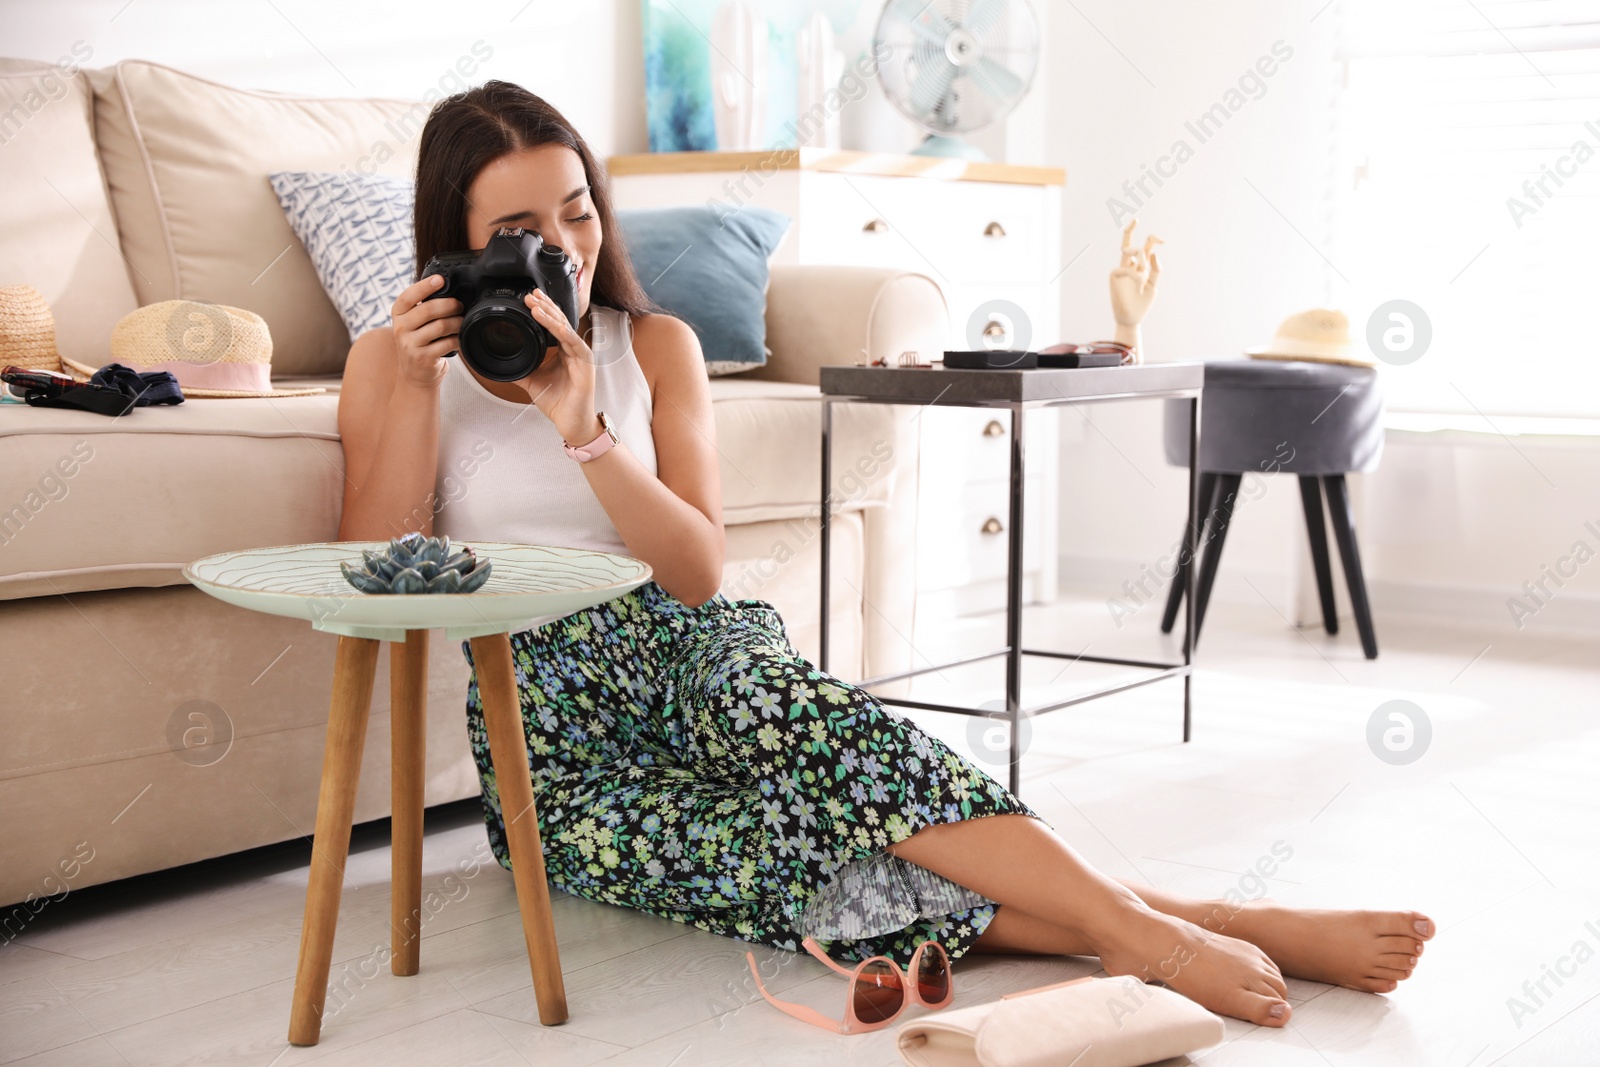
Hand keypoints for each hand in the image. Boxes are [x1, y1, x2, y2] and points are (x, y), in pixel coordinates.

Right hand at [390, 274, 459, 388]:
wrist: (415, 375)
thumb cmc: (419, 343)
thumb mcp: (413, 323)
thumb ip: (423, 307)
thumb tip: (448, 289)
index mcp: (398, 314)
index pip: (408, 296)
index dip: (424, 286)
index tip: (440, 279)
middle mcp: (400, 328)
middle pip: (428, 310)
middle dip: (449, 305)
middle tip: (459, 305)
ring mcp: (410, 344)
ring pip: (440, 326)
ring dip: (457, 322)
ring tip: (461, 322)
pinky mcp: (422, 358)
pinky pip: (446, 343)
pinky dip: (457, 339)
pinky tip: (459, 338)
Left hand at [517, 288, 599, 443]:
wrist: (571, 423)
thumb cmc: (558, 403)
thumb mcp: (532, 381)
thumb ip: (521, 368)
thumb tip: (500, 361)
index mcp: (563, 351)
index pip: (553, 324)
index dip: (542, 310)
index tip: (528, 299)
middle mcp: (573, 350)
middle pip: (560, 321)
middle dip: (545, 306)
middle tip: (530, 294)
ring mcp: (581, 355)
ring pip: (565, 329)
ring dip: (550, 315)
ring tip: (536, 305)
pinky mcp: (586, 364)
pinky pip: (573, 344)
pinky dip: (562, 332)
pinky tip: (553, 323)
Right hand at [1110, 218, 1162, 328]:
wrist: (1132, 319)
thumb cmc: (1142, 304)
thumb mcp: (1153, 285)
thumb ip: (1156, 270)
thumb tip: (1154, 253)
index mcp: (1141, 267)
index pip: (1145, 248)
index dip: (1152, 240)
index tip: (1163, 241)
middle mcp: (1131, 266)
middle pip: (1132, 243)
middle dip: (1144, 236)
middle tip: (1158, 239)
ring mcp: (1122, 270)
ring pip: (1127, 250)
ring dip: (1140, 255)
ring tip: (1144, 268)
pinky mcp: (1114, 276)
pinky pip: (1126, 269)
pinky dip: (1135, 277)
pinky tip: (1139, 286)